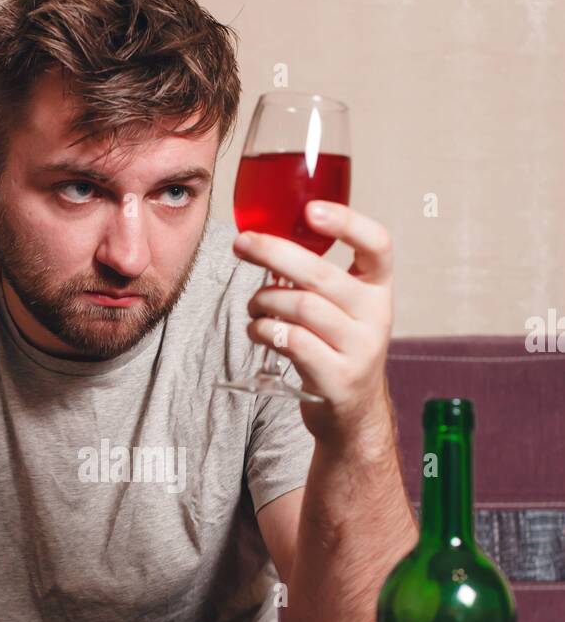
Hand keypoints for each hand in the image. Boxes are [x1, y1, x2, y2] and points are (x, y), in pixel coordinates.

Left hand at [233, 202, 394, 446]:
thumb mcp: (343, 308)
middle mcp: (376, 316)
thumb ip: (318, 276)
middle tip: (243, 244)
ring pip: (301, 307)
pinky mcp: (337, 378)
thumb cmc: (335, 347)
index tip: (310, 209)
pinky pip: (292, 341)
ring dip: (264, 301)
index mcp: (378, 288)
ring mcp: (359, 349)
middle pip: (321, 274)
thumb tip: (263, 236)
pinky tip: (258, 329)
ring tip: (254, 305)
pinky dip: (265, 330)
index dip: (347, 222)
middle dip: (273, 253)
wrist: (352, 412)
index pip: (378, 245)